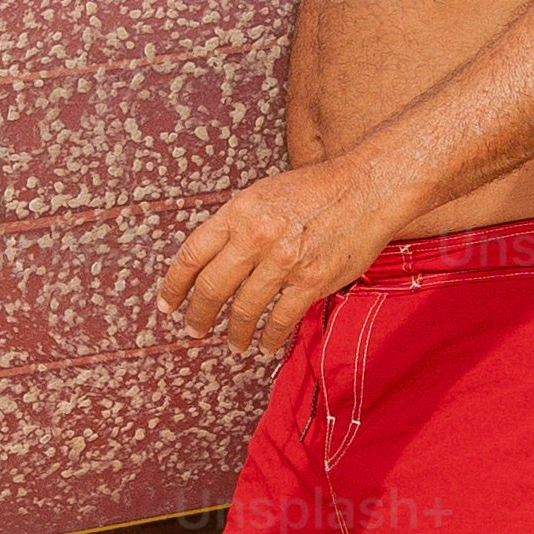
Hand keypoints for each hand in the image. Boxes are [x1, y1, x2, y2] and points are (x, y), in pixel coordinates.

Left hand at [158, 159, 409, 358]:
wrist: (366, 188)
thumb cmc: (316, 190)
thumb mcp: (263, 194)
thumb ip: (236, 225)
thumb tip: (211, 259)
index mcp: (239, 212)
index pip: (191, 254)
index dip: (174, 285)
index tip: (166, 304)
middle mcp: (255, 236)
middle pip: (211, 287)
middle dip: (197, 315)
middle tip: (193, 330)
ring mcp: (283, 261)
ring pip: (243, 309)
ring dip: (234, 333)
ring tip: (232, 343)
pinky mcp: (311, 281)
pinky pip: (280, 319)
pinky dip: (269, 336)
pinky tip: (265, 344)